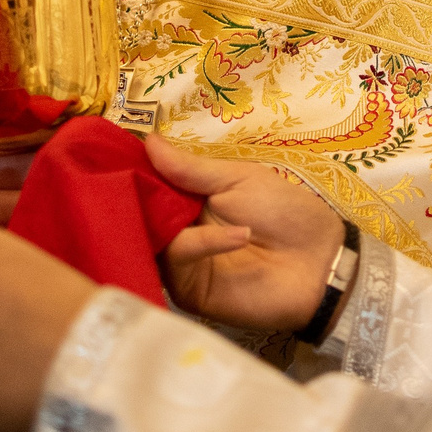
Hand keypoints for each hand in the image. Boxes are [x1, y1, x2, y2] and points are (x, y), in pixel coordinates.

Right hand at [149, 135, 346, 332]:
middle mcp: (176, 232)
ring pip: (149, 239)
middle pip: (138, 215)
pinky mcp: (188, 291)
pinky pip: (178, 263)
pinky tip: (237, 235)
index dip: (132, 171)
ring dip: (167, 220)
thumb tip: (147, 140)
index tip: (111, 154)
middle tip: (132, 180)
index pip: (147, 187)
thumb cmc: (285, 212)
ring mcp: (180, 264)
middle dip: (136, 196)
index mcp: (186, 201)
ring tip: (196, 207)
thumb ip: (190, 167)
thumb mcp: (238, 178)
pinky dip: (200, 244)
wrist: (319, 262)